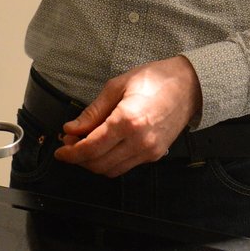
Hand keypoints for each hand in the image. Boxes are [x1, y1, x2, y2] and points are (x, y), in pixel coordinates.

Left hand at [54, 56, 202, 177]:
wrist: (189, 85)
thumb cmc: (156, 79)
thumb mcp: (117, 86)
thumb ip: (93, 112)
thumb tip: (72, 129)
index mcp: (127, 120)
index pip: (91, 148)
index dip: (71, 153)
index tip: (60, 150)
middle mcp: (139, 141)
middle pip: (98, 164)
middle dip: (79, 158)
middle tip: (70, 144)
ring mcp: (149, 151)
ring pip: (111, 170)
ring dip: (94, 163)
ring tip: (85, 146)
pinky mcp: (155, 155)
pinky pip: (126, 166)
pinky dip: (110, 161)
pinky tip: (105, 147)